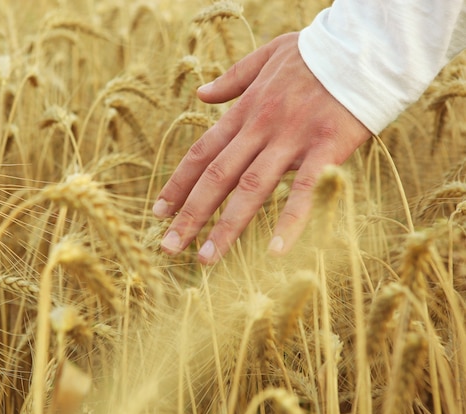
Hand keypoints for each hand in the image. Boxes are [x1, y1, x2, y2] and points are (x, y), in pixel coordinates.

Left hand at [153, 32, 370, 263]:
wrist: (363, 46)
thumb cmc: (314, 54)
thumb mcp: (264, 57)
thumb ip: (231, 78)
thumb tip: (200, 94)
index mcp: (244, 112)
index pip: (201, 153)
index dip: (177, 184)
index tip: (158, 211)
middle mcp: (260, 128)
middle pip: (217, 177)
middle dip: (190, 214)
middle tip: (168, 247)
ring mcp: (291, 139)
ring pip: (251, 188)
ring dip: (226, 227)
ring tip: (206, 259)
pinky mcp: (325, 146)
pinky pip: (304, 189)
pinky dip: (290, 221)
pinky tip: (275, 252)